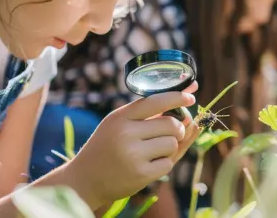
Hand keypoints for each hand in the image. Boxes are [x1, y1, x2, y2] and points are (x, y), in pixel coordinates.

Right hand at [66, 83, 198, 205]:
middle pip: (172, 124)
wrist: (85, 179)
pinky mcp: (141, 174)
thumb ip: (150, 113)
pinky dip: (163, 164)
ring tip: (151, 152)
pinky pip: (169, 163)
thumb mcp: (120, 124)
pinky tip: (148, 165)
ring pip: (173, 143)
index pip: (156, 101)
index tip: (190, 97)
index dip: (178, 97)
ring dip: (169, 148)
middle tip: (169, 134)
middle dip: (177, 129)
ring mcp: (133, 155)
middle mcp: (126, 134)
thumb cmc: (108, 146)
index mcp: (120, 117)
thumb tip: (189, 97)